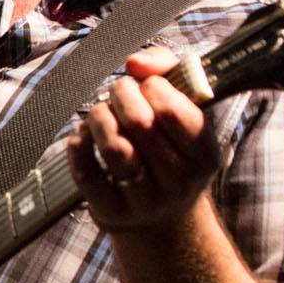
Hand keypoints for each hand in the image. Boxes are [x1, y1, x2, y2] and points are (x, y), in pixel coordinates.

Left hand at [66, 47, 220, 232]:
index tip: (147, 85)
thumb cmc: (171, 149)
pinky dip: (79, 142)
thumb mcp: (185, 112)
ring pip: (113, 145)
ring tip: (102, 111)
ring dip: (99, 116)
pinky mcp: (112, 212)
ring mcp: (145, 201)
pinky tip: (85, 133)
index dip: (153, 86)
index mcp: (204, 153)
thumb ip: (168, 71)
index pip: (173, 111)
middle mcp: (179, 181)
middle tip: (119, 92)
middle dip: (121, 94)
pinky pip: (86, 171)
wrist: (163, 220)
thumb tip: (135, 62)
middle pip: (139, 122)